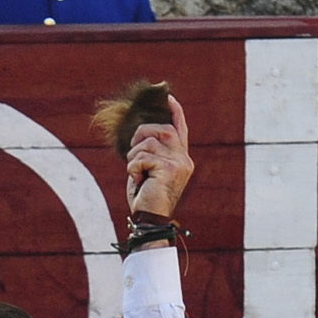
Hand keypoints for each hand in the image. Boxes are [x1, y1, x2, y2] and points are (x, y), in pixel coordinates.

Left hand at [125, 97, 193, 220]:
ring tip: (138, 174)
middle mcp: (184, 159)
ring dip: (134, 157)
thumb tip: (142, 134)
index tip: (168, 97)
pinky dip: (133, 168)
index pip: (180, 129)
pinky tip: (139, 180)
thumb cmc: (146, 197)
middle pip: (161, 129)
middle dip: (141, 135)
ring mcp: (179, 163)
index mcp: (182, 159)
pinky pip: (141, 157)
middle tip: (133, 154)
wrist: (150, 219)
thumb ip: (151, 152)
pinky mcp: (169, 169)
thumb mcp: (149, 170)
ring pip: (147, 143)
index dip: (175, 112)